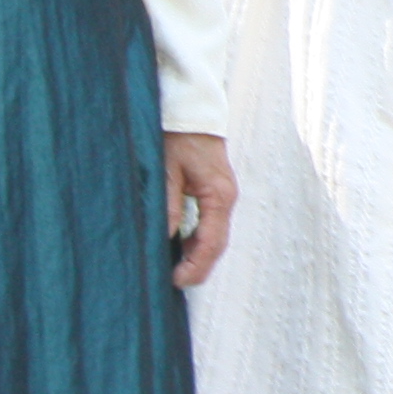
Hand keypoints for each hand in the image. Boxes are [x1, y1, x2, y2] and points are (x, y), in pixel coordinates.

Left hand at [161, 133, 235, 286]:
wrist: (191, 110)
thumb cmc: (178, 136)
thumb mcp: (167, 171)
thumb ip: (168, 206)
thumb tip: (166, 239)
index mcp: (218, 195)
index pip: (212, 242)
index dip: (195, 265)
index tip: (176, 281)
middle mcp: (226, 198)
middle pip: (218, 243)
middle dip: (198, 266)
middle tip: (173, 282)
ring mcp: (223, 194)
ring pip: (215, 235)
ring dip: (197, 254)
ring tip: (173, 268)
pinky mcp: (216, 191)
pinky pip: (211, 224)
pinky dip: (198, 240)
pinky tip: (180, 245)